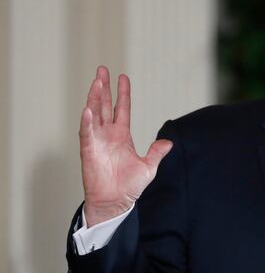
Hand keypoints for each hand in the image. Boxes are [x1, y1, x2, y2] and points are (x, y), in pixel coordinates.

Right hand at [80, 66, 172, 226]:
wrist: (116, 202)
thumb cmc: (129, 186)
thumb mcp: (148, 166)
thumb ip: (157, 152)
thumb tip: (169, 142)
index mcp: (122, 136)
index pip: (122, 109)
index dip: (122, 93)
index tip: (123, 77)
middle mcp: (108, 135)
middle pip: (105, 106)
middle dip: (103, 88)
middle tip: (102, 70)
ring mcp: (97, 141)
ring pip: (94, 114)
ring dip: (94, 98)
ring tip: (96, 82)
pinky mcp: (89, 151)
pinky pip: (87, 133)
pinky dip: (87, 121)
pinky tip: (88, 109)